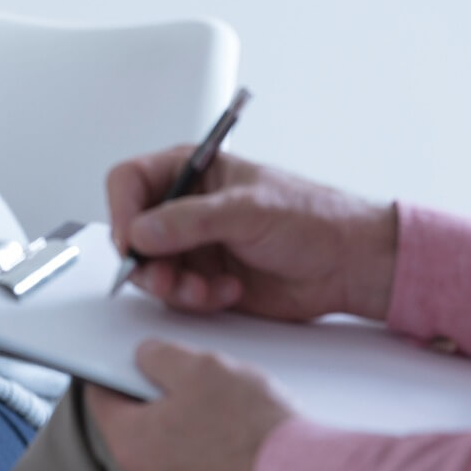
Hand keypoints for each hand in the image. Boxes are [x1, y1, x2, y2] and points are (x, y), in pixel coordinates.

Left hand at [85, 340, 292, 470]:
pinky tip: (236, 443)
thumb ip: (159, 357)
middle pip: (137, 428)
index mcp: (131, 443)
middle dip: (158, 403)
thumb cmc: (253, 429)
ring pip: (169, 453)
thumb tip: (144, 356)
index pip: (100, 400)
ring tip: (224, 415)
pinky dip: (208, 457)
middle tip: (190, 385)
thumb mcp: (201, 368)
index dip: (111, 373)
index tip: (121, 364)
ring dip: (186, 431)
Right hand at [106, 146, 397, 320]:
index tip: (130, 240)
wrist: (349, 265)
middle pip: (131, 231)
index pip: (129, 181)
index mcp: (192, 171)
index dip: (121, 210)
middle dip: (145, 260)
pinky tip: (229, 291)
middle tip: (164, 278)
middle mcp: (185, 207)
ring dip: (172, 286)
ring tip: (203, 290)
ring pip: (149, 269)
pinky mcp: (203, 278)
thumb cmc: (315, 218)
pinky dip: (196, 299)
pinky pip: (175, 295)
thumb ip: (190, 220)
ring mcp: (192, 245)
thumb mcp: (250, 209)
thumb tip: (142, 230)